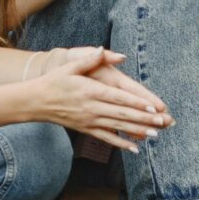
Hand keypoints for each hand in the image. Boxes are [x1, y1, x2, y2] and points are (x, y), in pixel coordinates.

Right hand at [26, 46, 171, 151]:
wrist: (36, 101)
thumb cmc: (55, 81)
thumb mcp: (71, 66)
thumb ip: (91, 59)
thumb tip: (107, 50)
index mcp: (90, 90)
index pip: (118, 98)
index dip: (136, 103)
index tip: (153, 107)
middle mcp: (91, 108)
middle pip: (122, 114)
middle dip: (144, 119)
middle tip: (162, 122)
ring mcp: (89, 121)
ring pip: (117, 127)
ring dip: (137, 131)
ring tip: (155, 135)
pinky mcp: (86, 129)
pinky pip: (106, 138)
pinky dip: (120, 144)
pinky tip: (134, 148)